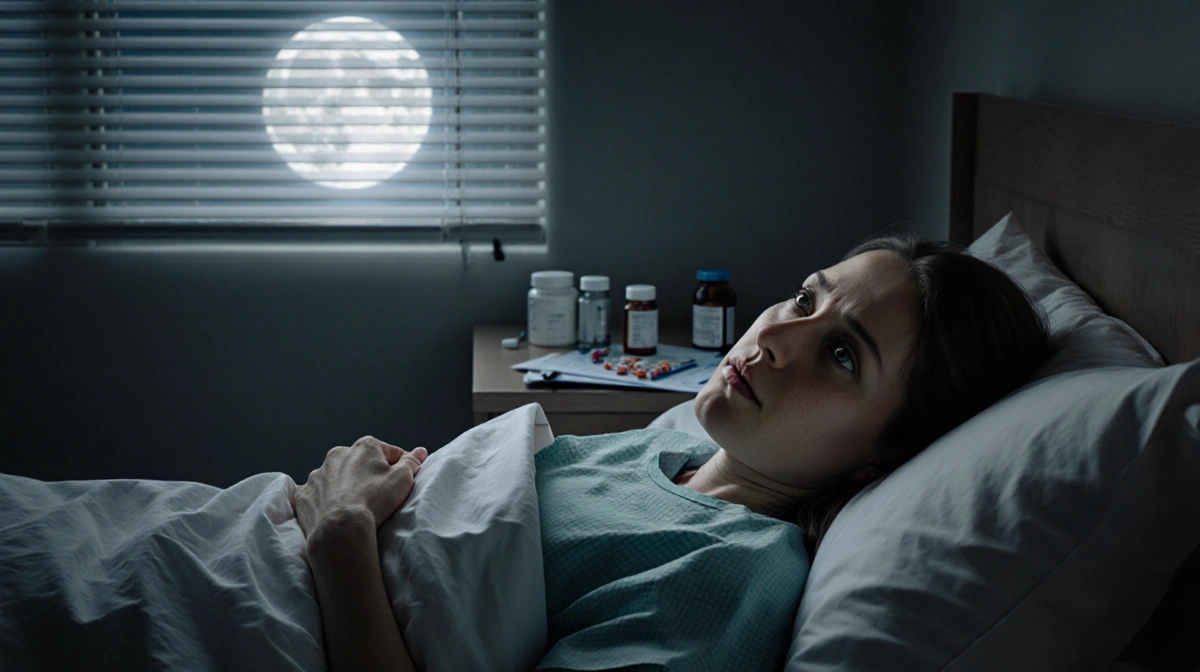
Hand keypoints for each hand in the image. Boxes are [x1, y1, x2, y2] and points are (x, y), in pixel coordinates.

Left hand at [292, 436, 427, 539]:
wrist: (340, 528)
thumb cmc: (374, 501)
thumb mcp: (403, 479)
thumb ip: (412, 462)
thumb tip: (420, 452)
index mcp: (364, 447)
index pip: (388, 452)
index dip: (398, 466)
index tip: (401, 480)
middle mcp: (338, 455)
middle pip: (359, 462)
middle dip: (368, 475)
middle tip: (377, 496)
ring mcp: (317, 474)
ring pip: (335, 477)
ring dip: (344, 486)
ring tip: (355, 507)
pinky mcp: (304, 494)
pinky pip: (316, 494)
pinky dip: (324, 501)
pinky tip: (334, 513)